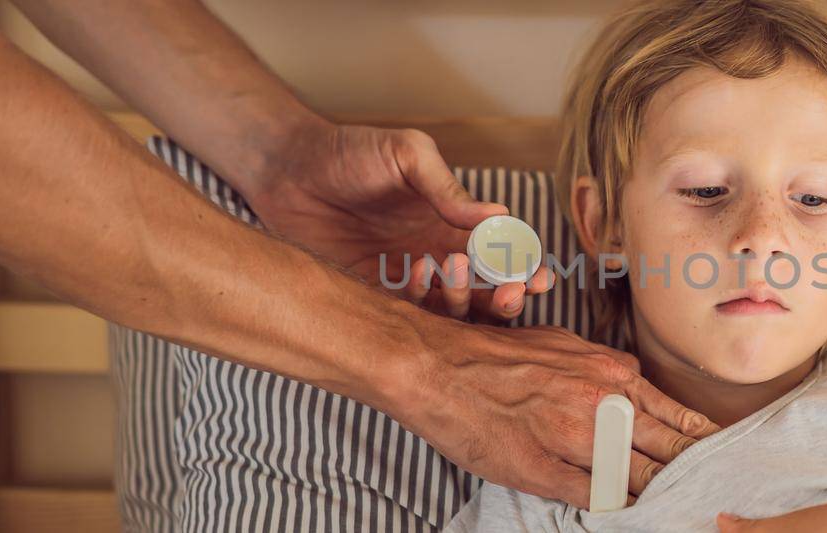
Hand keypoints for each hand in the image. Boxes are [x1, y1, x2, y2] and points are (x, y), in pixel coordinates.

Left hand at [242, 119, 551, 320]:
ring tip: (455, 272)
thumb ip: (448, 188)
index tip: (538, 277)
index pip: (501, 254)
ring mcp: (405, 279)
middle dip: (506, 298)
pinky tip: (415, 273)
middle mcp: (436, 256)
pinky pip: (407, 316)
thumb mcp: (408, 155)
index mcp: (453, 224)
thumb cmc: (351, 152)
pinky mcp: (370, 296)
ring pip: (451, 312)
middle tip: (512, 294)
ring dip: (465, 301)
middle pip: (485, 293)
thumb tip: (498, 213)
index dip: (524, 268)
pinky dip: (420, 302)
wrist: (288, 169)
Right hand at [384, 318, 722, 508]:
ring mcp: (574, 439)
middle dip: (694, 472)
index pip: (674, 415)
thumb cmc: (495, 357)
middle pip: (666, 450)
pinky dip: (615, 509)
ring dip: (661, 494)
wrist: (438, 367)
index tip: (724, 454)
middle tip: (720, 488)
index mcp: (609, 373)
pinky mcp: (545, 470)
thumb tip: (631, 386)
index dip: (702, 441)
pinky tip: (631, 516)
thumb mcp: (563, 347)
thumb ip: (603, 371)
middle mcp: (601, 404)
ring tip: (685, 506)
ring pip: (637, 477)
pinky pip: (593, 498)